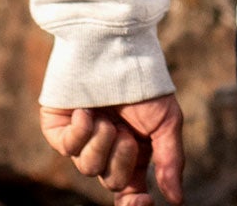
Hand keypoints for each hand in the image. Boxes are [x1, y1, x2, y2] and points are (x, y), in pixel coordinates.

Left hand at [41, 94, 183, 205]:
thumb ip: (170, 159)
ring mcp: (82, 140)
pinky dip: (80, 132)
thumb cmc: (144, 80)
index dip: (134, 204)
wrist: (117, 45)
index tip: (144, 201)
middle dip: (122, 160)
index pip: (130, 193)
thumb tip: (177, 199)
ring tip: (106, 118)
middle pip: (113, 181)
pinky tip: (86, 112)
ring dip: (102, 143)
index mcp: (133, 152)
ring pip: (89, 168)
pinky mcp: (59, 129)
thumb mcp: (166, 119)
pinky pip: (68, 147)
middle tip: (126, 134)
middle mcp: (106, 149)